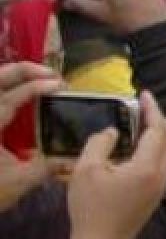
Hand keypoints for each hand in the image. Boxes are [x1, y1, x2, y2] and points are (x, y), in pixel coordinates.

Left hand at [0, 62, 62, 209]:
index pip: (13, 96)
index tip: (61, 86)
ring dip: (12, 77)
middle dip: (24, 70)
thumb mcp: (19, 181)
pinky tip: (19, 98)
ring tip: (36, 79)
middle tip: (50, 73)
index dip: (38, 86)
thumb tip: (73, 159)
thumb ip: (47, 166)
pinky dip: (5, 94)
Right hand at [68, 90, 165, 238]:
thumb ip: (100, 143)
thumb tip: (113, 131)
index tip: (144, 94)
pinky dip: (159, 147)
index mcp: (148, 167)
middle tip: (144, 107)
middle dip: (161, 118)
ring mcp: (162, 186)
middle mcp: (162, 175)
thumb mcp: (85, 171)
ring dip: (162, 133)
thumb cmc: (90, 208)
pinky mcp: (156, 195)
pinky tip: (140, 147)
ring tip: (142, 123)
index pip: (158, 129)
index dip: (152, 109)